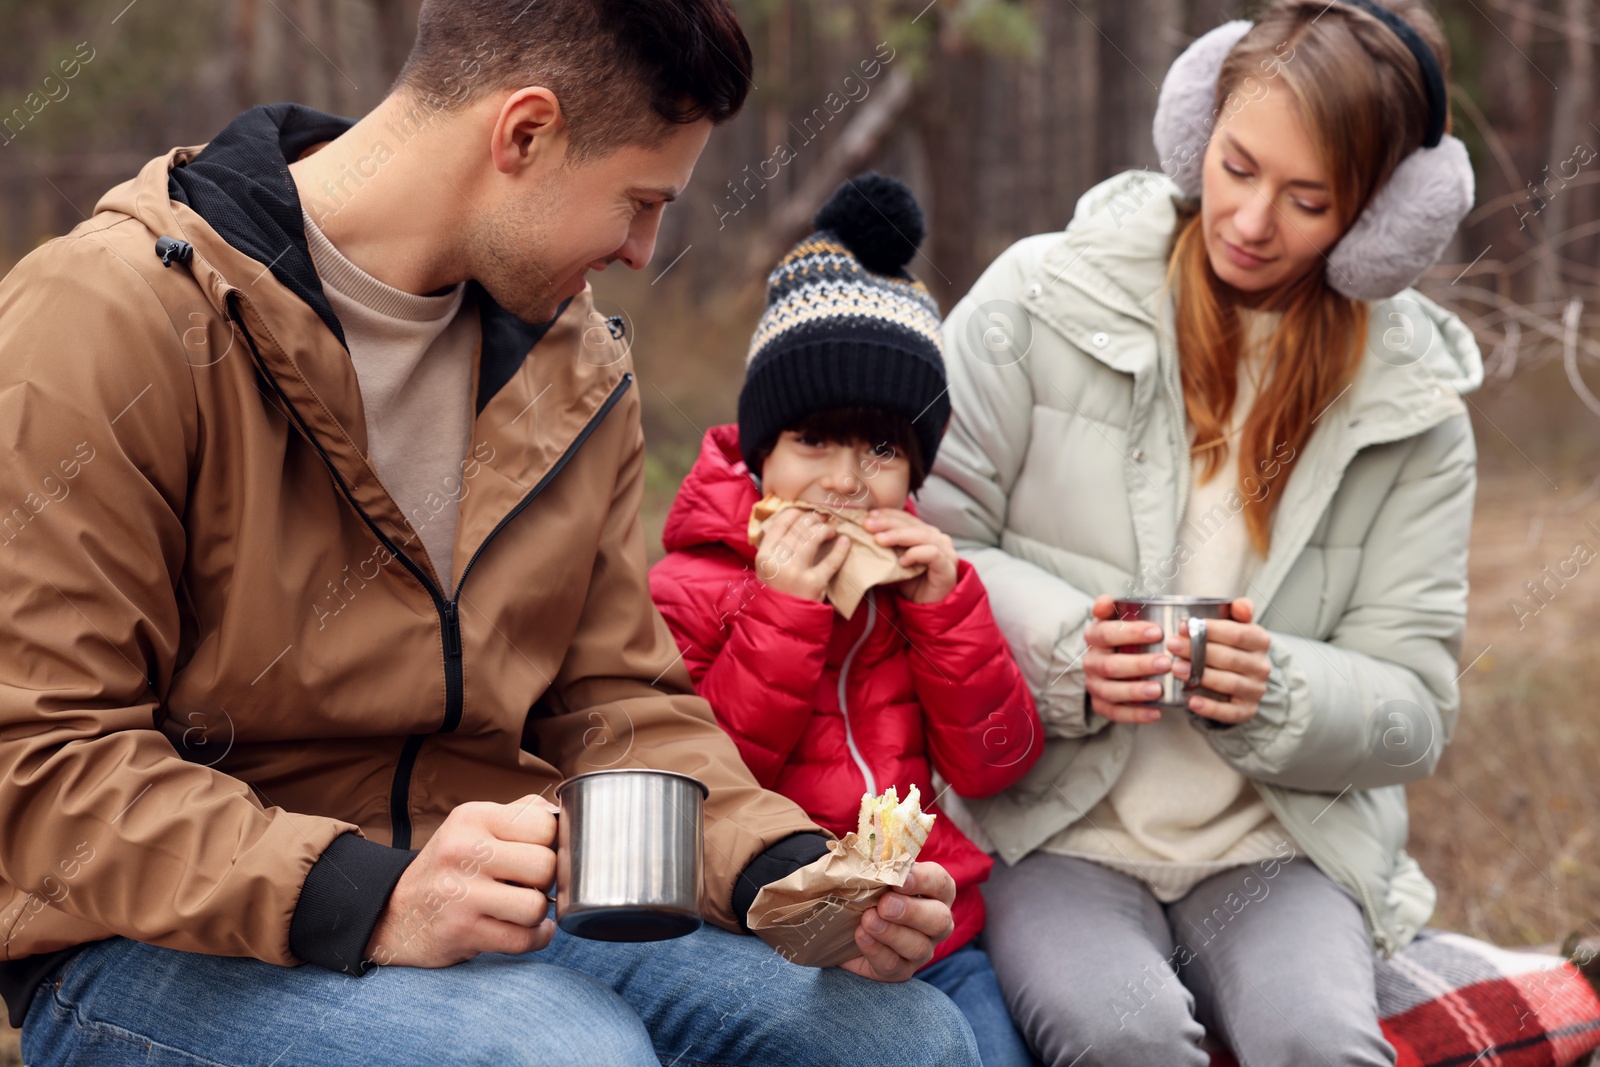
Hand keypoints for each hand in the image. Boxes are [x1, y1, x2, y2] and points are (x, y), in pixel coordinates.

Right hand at [363, 795, 558, 967]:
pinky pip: (522, 940)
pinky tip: (526, 930)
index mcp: (473, 817)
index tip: (538, 854)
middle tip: (530, 885)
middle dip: (547, 881)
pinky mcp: (461, 931)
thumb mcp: (475, 825)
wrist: (393, 912)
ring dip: (538, 913)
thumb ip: (521, 813)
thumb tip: (566, 812)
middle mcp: (463, 851)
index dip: (552, 844)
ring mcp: (460, 893)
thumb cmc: (450, 866)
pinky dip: (535, 939)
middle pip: (546, 866)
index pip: (545, 825)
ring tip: (523, 908)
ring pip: (536, 906)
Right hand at [755, 506, 850, 601]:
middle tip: (823, 518)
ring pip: (813, 537)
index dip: (796, 511)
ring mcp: (796, 572)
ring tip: (830, 531)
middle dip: (814, 518)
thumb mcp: (767, 566)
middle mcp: (778, 561)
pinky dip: (841, 549)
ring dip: (825, 529)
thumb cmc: (776, 589)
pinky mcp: (814, 583)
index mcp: (764, 554)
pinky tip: (845, 541)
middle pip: (799, 526)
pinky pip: (831, 561)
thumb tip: (796, 517)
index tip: (806, 510)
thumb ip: (776, 545)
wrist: (781, 620)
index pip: (781, 522)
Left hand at [840, 862, 956, 981]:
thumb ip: (874, 864)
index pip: (940, 882)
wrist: (843, 921)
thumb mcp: (869, 871)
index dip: (923, 880)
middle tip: (885, 905)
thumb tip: (870, 858)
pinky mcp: (901, 970)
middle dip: (912, 912)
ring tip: (867, 920)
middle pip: (939, 919)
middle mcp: (936, 922)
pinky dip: (876, 951)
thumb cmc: (864, 888)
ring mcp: (922, 949)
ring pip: (919, 947)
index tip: (900, 879)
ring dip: (891, 933)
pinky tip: (861, 936)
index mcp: (935, 891)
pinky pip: (895, 966)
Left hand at [864, 509, 958, 603]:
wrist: (927, 607)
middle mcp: (937, 538)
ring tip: (879, 540)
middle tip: (868, 526)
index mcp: (924, 533)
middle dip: (888, 523)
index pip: (905, 518)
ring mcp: (945, 551)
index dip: (887, 515)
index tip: (868, 517)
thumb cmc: (911, 584)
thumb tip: (862, 534)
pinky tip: (901, 561)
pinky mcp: (947, 566)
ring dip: (898, 535)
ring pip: (921, 535)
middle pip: (911, 523)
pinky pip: (932, 553)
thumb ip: (885, 548)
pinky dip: (915, 554)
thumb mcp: (893, 562)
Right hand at [1083, 594, 1172, 723]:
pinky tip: (1156, 712)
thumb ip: (1114, 607)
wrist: (1111, 662)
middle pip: (1109, 665)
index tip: (1157, 632)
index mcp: (1094, 637)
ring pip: (1110, 691)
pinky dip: (1135, 715)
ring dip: (1135, 691)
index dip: (1130, 633)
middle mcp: (1091, 661)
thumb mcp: (1118, 618)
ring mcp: (1095, 684)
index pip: (1106, 633)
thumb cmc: (1124, 637)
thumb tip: (1106, 601)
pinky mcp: (1101, 704)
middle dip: (1138, 664)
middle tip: (1166, 662)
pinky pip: (1114, 713)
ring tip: (1158, 689)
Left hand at [1168, 596, 1271, 724]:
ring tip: (1175, 669)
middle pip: (1229, 658)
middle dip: (1198, 651)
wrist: (1241, 677)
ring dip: (1201, 676)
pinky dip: (1210, 708)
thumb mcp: (1236, 625)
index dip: (1210, 629)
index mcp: (1260, 640)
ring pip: (1229, 683)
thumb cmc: (1231, 647)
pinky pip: (1229, 711)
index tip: (1183, 625)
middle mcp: (1261, 666)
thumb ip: (1238, 611)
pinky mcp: (1247, 710)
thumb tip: (1240, 604)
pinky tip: (1191, 701)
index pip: (1237, 634)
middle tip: (1172, 645)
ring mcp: (1255, 689)